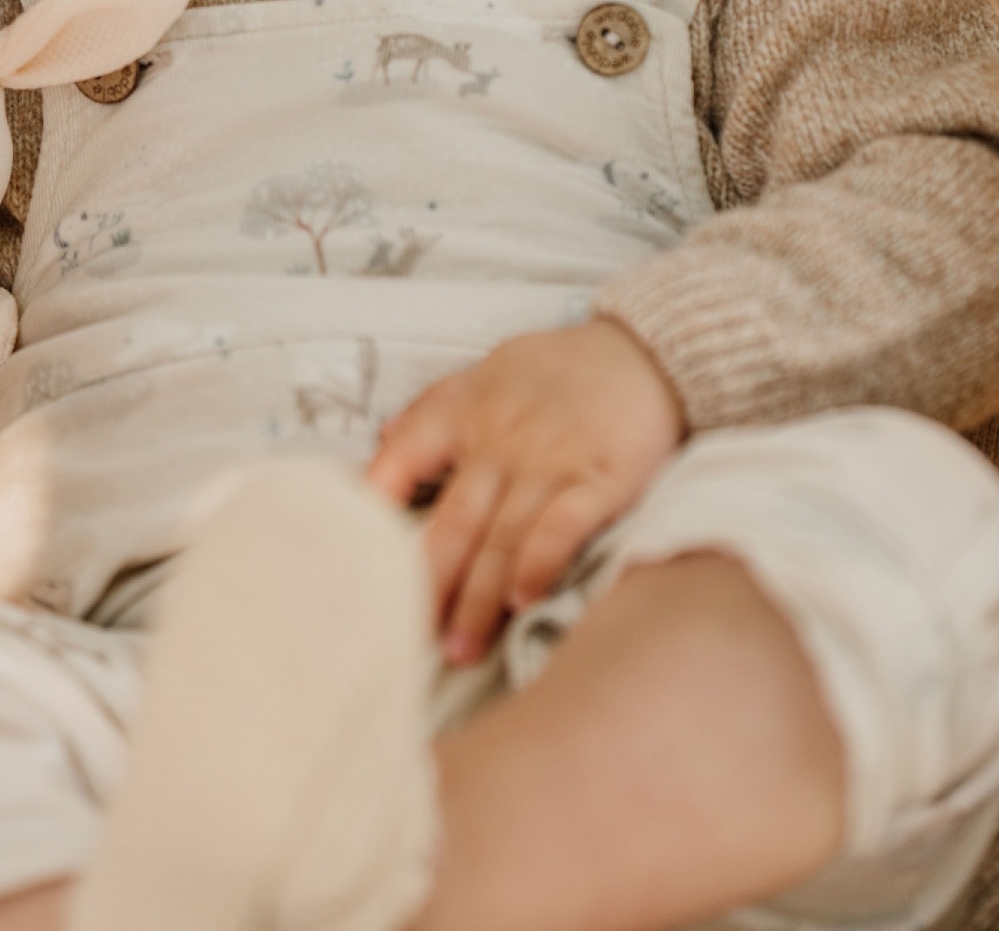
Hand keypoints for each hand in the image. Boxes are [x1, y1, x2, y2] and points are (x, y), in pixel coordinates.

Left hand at [367, 319, 682, 662]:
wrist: (646, 352)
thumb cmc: (560, 367)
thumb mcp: (490, 369)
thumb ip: (437, 404)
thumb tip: (383, 438)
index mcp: (467, 413)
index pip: (404, 457)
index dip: (373, 504)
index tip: (352, 552)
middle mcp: (501, 440)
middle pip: (453, 522)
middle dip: (429, 583)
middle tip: (406, 635)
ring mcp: (550, 462)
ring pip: (502, 538)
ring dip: (479, 597)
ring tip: (461, 646)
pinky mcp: (599, 479)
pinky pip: (562, 528)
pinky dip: (539, 564)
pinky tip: (523, 600)